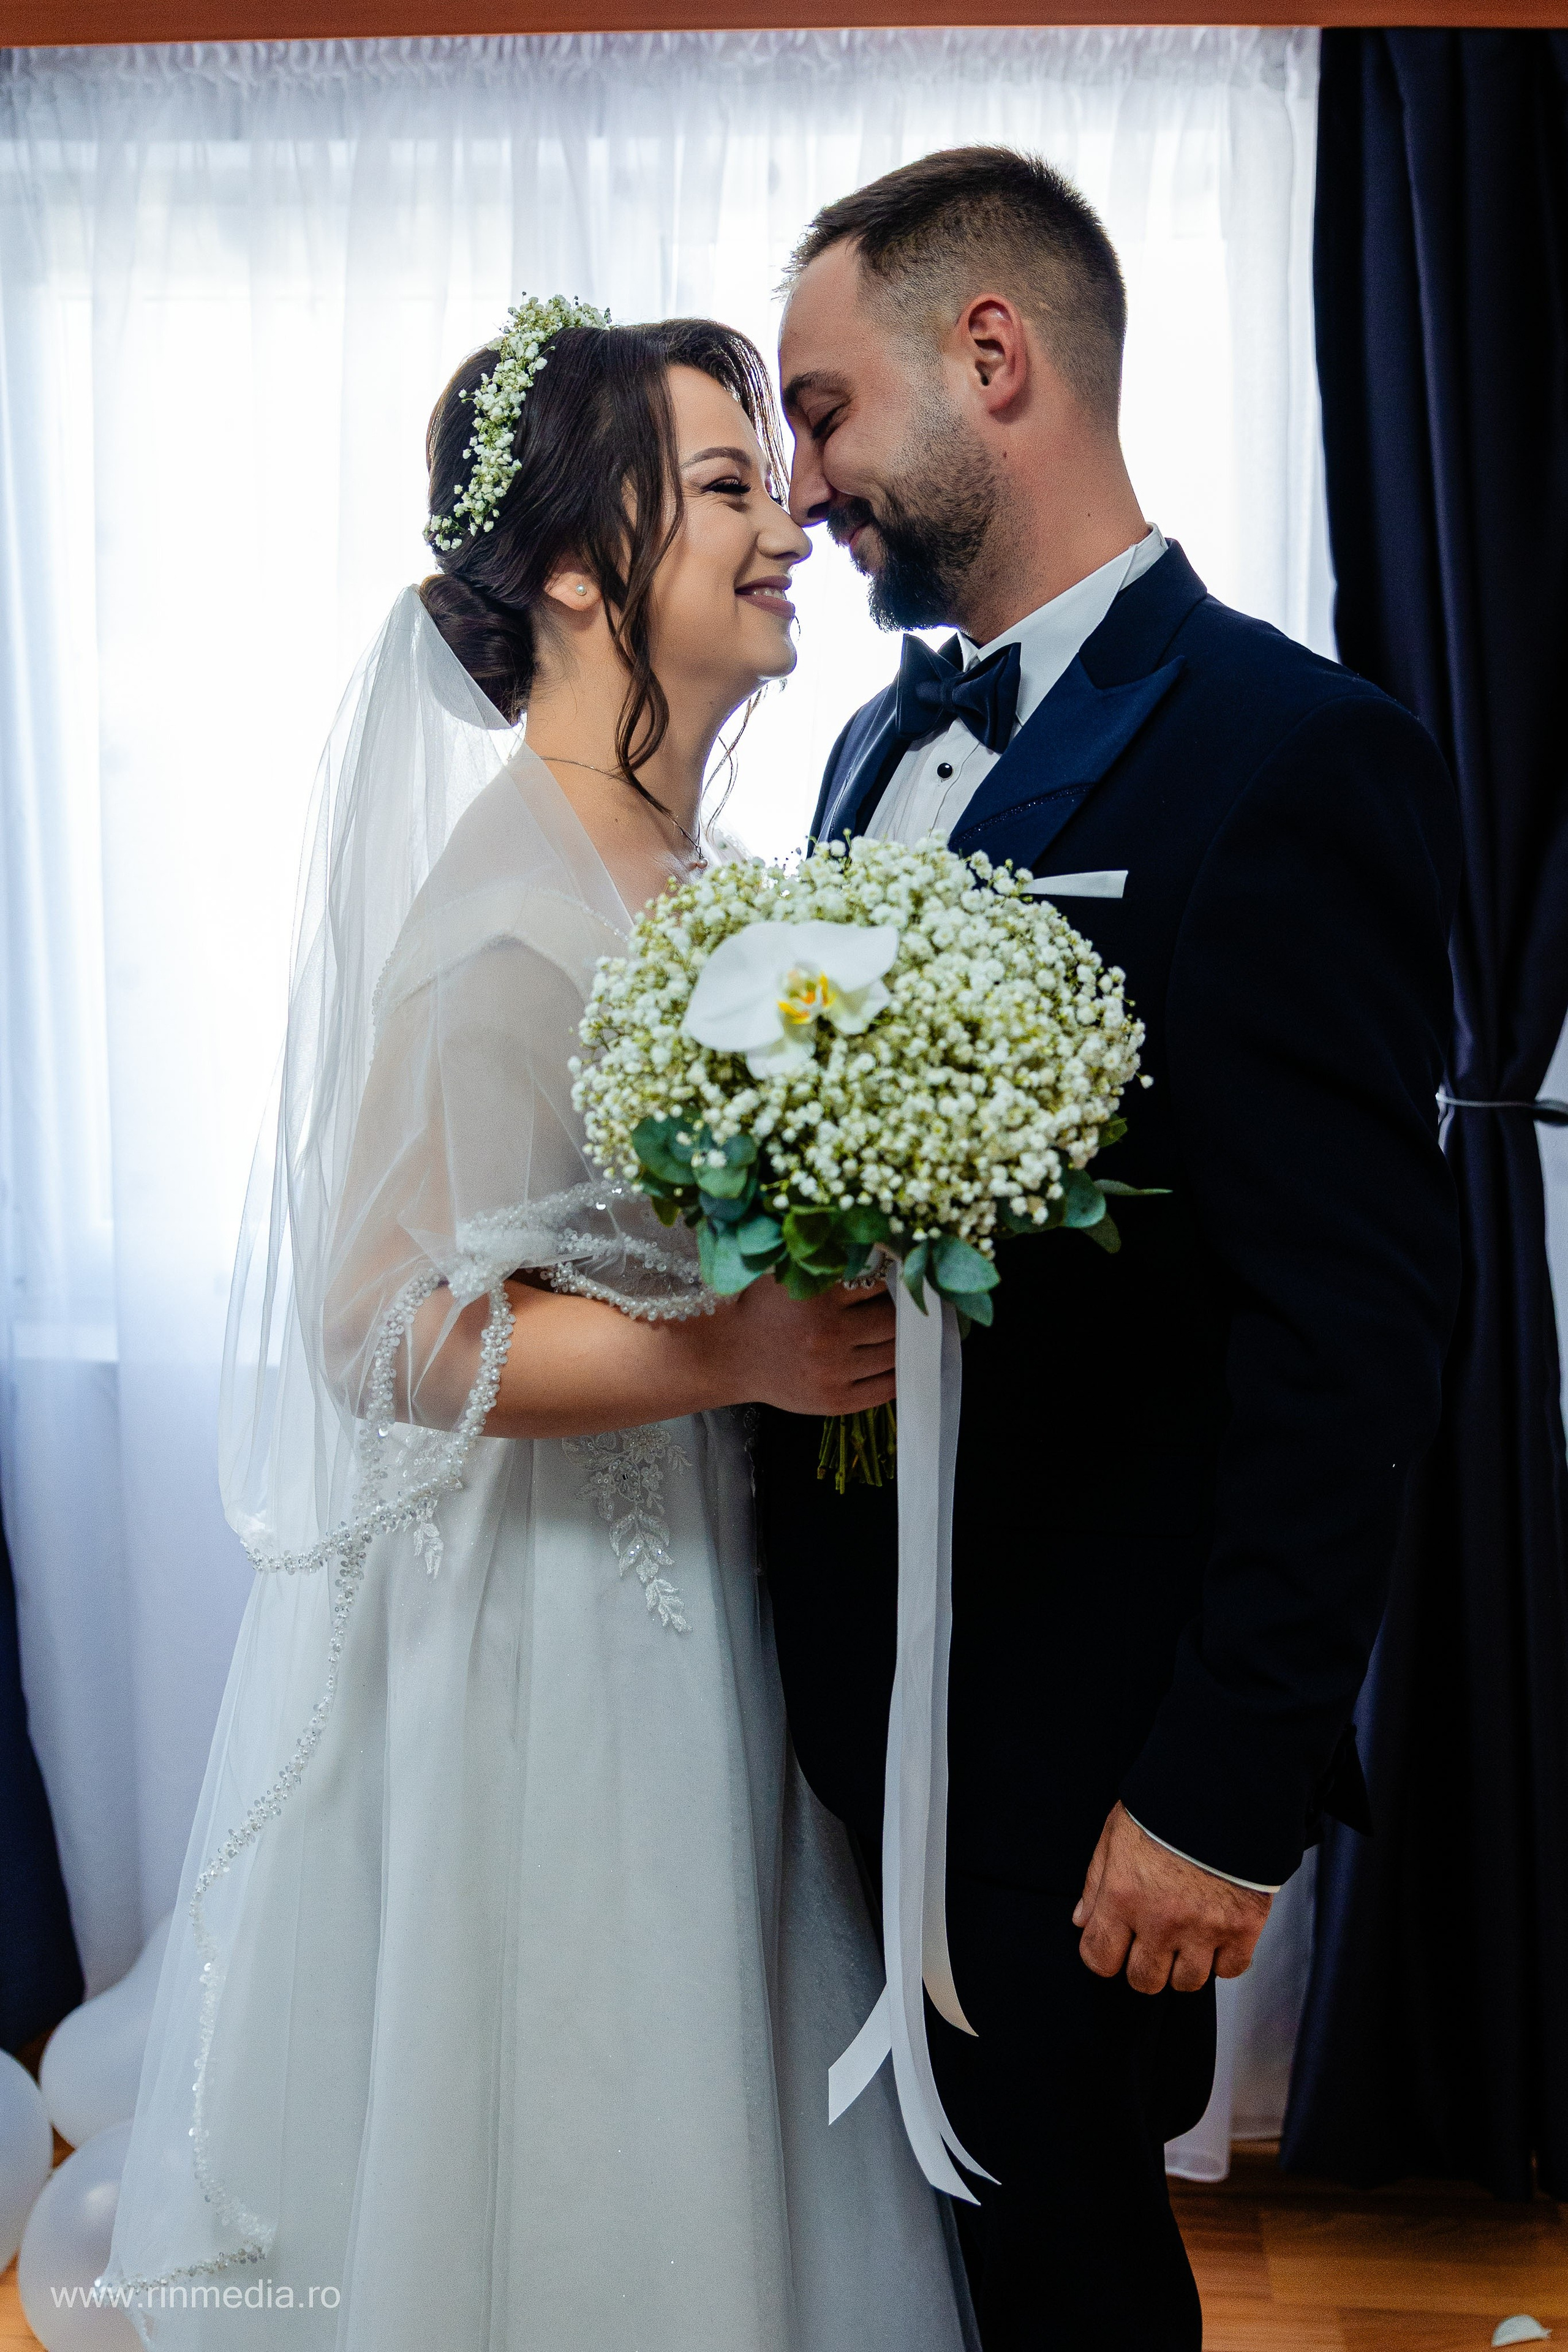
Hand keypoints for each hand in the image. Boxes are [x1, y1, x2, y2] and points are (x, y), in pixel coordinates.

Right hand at [719, 1273, 895, 1416]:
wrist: (731, 1355)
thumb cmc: (763, 1309)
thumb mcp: (790, 1276)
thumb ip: (830, 1266)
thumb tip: (885, 1260)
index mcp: (819, 1299)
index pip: (880, 1285)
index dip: (887, 1282)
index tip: (886, 1282)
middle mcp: (829, 1337)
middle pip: (892, 1321)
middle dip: (895, 1313)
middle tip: (889, 1308)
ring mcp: (834, 1373)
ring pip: (894, 1353)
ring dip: (897, 1341)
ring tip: (885, 1333)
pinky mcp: (836, 1401)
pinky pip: (887, 1388)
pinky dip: (897, 1373)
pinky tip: (891, 1360)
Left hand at [1072, 1802, 1271, 1993]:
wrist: (1225, 1789)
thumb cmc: (1165, 1809)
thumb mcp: (1116, 1834)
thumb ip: (1096, 1882)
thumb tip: (1082, 1921)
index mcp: (1123, 1896)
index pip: (1099, 1959)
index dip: (1104, 1956)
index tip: (1114, 1945)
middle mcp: (1161, 1920)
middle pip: (1145, 1981)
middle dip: (1144, 1966)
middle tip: (1153, 1942)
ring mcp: (1204, 1928)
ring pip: (1188, 1982)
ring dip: (1184, 1965)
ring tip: (1187, 1937)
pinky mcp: (1243, 1928)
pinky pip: (1229, 1970)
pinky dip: (1224, 1958)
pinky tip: (1217, 1933)